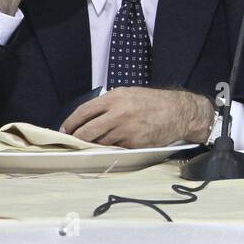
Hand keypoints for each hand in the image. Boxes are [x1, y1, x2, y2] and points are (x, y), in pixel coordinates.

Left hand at [61, 88, 213, 147]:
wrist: (179, 112)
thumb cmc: (154, 102)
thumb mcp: (129, 94)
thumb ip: (108, 103)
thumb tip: (87, 118)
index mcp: (115, 98)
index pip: (83, 112)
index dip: (70, 123)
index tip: (64, 131)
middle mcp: (119, 113)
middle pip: (87, 131)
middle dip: (77, 139)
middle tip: (73, 143)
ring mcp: (126, 130)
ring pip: (100, 143)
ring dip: (94, 146)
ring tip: (93, 145)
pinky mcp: (134, 144)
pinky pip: (115, 149)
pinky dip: (111, 149)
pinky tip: (113, 146)